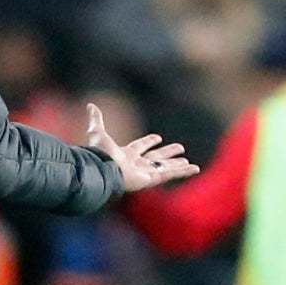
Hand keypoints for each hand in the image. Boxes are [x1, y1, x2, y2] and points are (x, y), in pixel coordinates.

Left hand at [85, 102, 199, 193]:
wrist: (103, 169)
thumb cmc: (99, 154)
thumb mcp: (98, 133)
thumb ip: (96, 120)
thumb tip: (90, 105)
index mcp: (125, 155)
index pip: (140, 147)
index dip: (148, 142)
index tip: (158, 138)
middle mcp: (136, 165)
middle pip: (156, 158)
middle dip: (167, 153)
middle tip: (180, 148)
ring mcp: (145, 173)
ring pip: (165, 168)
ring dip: (177, 165)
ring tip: (189, 162)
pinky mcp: (152, 179)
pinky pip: (171, 174)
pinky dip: (183, 172)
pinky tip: (195, 168)